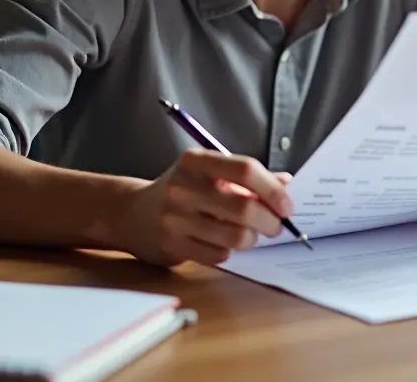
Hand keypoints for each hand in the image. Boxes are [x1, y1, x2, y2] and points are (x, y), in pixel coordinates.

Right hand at [115, 148, 293, 266]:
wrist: (129, 213)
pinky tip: (221, 242)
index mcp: (196, 161)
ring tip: (248, 234)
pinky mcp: (171, 244)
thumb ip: (246, 177)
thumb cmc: (181, 189)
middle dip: (270, 222)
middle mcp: (184, 187)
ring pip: (234, 237)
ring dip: (251, 239)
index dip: (272, 190)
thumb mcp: (208, 172)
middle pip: (244, 209)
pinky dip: (228, 251)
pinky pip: (218, 255)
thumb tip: (287, 183)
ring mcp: (175, 218)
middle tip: (276, 226)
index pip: (245, 170)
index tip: (287, 205)